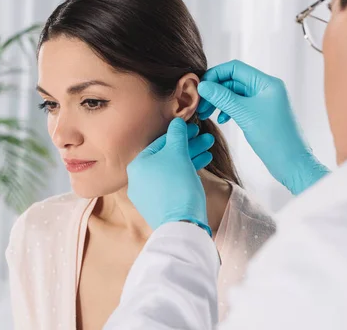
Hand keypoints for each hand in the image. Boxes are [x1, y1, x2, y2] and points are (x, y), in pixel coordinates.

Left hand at [127, 118, 211, 234]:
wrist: (182, 224)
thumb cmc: (177, 185)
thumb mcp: (178, 154)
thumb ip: (177, 135)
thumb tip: (176, 122)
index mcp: (137, 165)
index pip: (160, 142)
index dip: (180, 133)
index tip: (195, 128)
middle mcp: (139, 179)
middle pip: (167, 156)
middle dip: (189, 146)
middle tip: (206, 138)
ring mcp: (149, 194)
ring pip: (172, 169)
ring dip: (191, 157)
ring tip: (209, 148)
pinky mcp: (161, 205)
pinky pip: (173, 182)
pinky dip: (187, 172)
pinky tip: (203, 162)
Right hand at [197, 59, 328, 194]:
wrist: (292, 163)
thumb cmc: (274, 138)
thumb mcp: (244, 115)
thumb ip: (222, 97)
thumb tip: (202, 85)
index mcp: (267, 83)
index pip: (235, 68)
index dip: (215, 75)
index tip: (200, 87)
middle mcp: (267, 88)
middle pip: (234, 80)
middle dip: (215, 91)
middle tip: (200, 105)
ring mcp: (265, 102)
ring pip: (236, 94)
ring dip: (220, 101)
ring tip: (206, 114)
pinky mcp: (262, 114)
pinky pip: (241, 106)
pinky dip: (229, 110)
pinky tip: (222, 120)